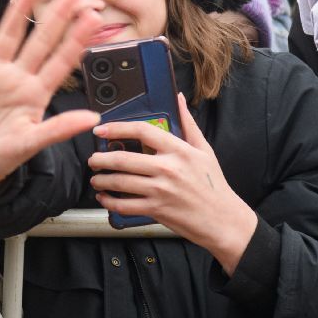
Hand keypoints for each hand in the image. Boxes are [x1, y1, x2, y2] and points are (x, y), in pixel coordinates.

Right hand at [0, 0, 104, 190]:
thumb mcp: (28, 145)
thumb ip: (57, 130)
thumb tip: (93, 118)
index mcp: (36, 94)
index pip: (61, 61)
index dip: (77, 39)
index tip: (93, 16)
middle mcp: (17, 78)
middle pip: (39, 40)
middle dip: (56, 15)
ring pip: (8, 35)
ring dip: (19, 9)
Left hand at [88, 93, 257, 272]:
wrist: (223, 219)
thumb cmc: (212, 184)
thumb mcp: (204, 150)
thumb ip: (188, 123)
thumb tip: (177, 99)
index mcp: (179, 150)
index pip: (142, 130)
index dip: (117, 128)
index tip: (101, 130)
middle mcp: (168, 168)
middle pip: (123, 158)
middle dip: (101, 159)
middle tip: (94, 159)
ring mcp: (161, 190)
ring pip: (119, 182)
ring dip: (101, 180)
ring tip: (96, 179)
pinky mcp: (156, 209)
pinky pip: (124, 204)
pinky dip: (109, 201)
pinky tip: (105, 198)